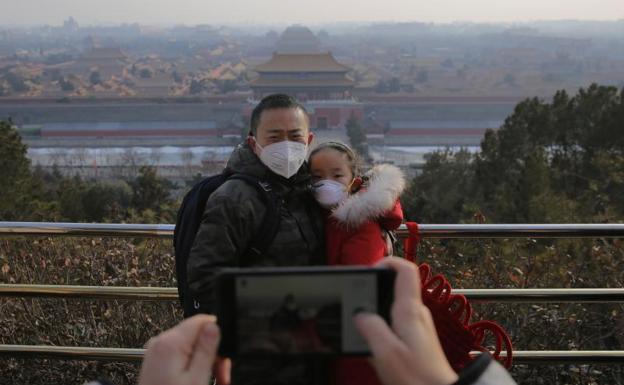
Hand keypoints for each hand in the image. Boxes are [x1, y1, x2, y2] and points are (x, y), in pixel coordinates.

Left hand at [139, 314, 228, 384]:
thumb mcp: (197, 379)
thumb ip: (205, 349)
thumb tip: (214, 325)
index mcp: (170, 343)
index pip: (202, 320)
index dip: (218, 335)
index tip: (224, 356)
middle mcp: (160, 343)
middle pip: (197, 334)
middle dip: (212, 353)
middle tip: (221, 376)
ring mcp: (156, 352)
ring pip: (191, 346)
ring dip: (204, 361)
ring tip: (211, 381)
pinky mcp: (156, 361)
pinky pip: (181, 355)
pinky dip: (192, 366)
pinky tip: (198, 381)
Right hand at [354, 257, 458, 384]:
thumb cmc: (418, 379)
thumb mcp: (386, 353)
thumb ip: (370, 328)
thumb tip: (359, 314)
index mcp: (410, 310)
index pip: (405, 270)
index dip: (387, 262)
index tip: (368, 271)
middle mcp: (416, 313)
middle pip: (393, 288)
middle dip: (371, 294)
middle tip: (356, 308)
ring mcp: (417, 326)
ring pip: (391, 307)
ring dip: (375, 315)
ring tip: (363, 333)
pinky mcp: (415, 339)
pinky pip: (393, 324)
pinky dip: (381, 329)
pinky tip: (374, 348)